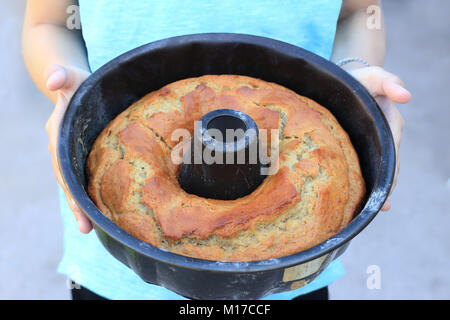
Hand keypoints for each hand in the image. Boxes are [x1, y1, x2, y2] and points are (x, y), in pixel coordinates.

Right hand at [44, 64, 91, 232]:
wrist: (77, 86)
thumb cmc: (78, 82)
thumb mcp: (72, 76)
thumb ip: (61, 74)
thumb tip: (53, 78)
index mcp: (58, 133)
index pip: (61, 163)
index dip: (68, 184)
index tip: (77, 204)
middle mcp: (62, 148)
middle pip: (67, 180)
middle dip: (75, 204)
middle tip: (86, 228)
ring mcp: (71, 155)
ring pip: (75, 183)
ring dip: (82, 205)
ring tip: (92, 228)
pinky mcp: (83, 157)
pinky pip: (84, 178)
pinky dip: (90, 195)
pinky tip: (101, 211)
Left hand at [349, 66, 410, 210]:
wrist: (348, 81)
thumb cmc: (360, 79)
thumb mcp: (373, 76)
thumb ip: (389, 81)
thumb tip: (406, 95)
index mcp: (389, 123)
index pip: (392, 149)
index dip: (391, 168)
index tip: (387, 186)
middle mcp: (385, 136)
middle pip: (388, 165)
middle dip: (385, 184)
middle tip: (379, 204)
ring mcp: (374, 143)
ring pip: (380, 169)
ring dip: (379, 188)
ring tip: (375, 208)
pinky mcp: (363, 147)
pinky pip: (369, 166)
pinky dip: (372, 184)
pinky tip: (371, 204)